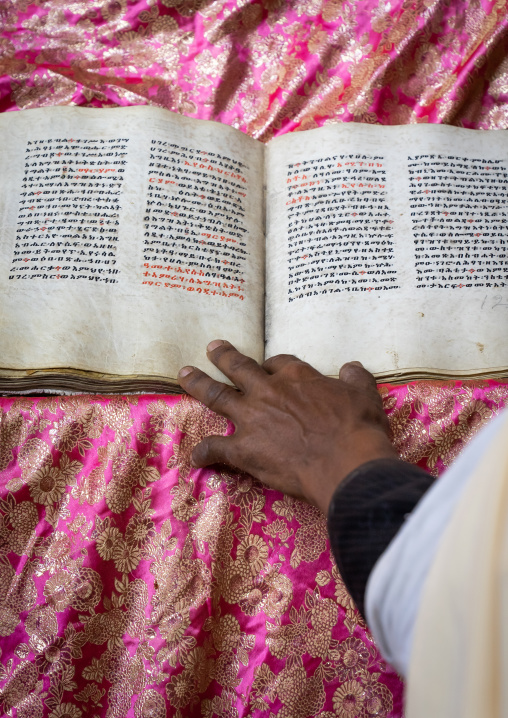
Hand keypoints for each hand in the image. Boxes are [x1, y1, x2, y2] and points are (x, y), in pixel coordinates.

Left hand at [178, 341, 396, 514]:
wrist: (346, 464)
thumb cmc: (359, 429)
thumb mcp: (364, 395)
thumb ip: (355, 378)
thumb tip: (351, 367)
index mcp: (297, 377)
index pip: (278, 362)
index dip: (271, 364)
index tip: (268, 366)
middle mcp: (268, 391)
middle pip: (239, 367)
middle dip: (224, 356)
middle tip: (212, 348)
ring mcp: (252, 419)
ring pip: (217, 395)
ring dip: (198, 383)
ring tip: (184, 373)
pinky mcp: (244, 449)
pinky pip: (215, 448)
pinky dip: (203, 452)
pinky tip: (195, 456)